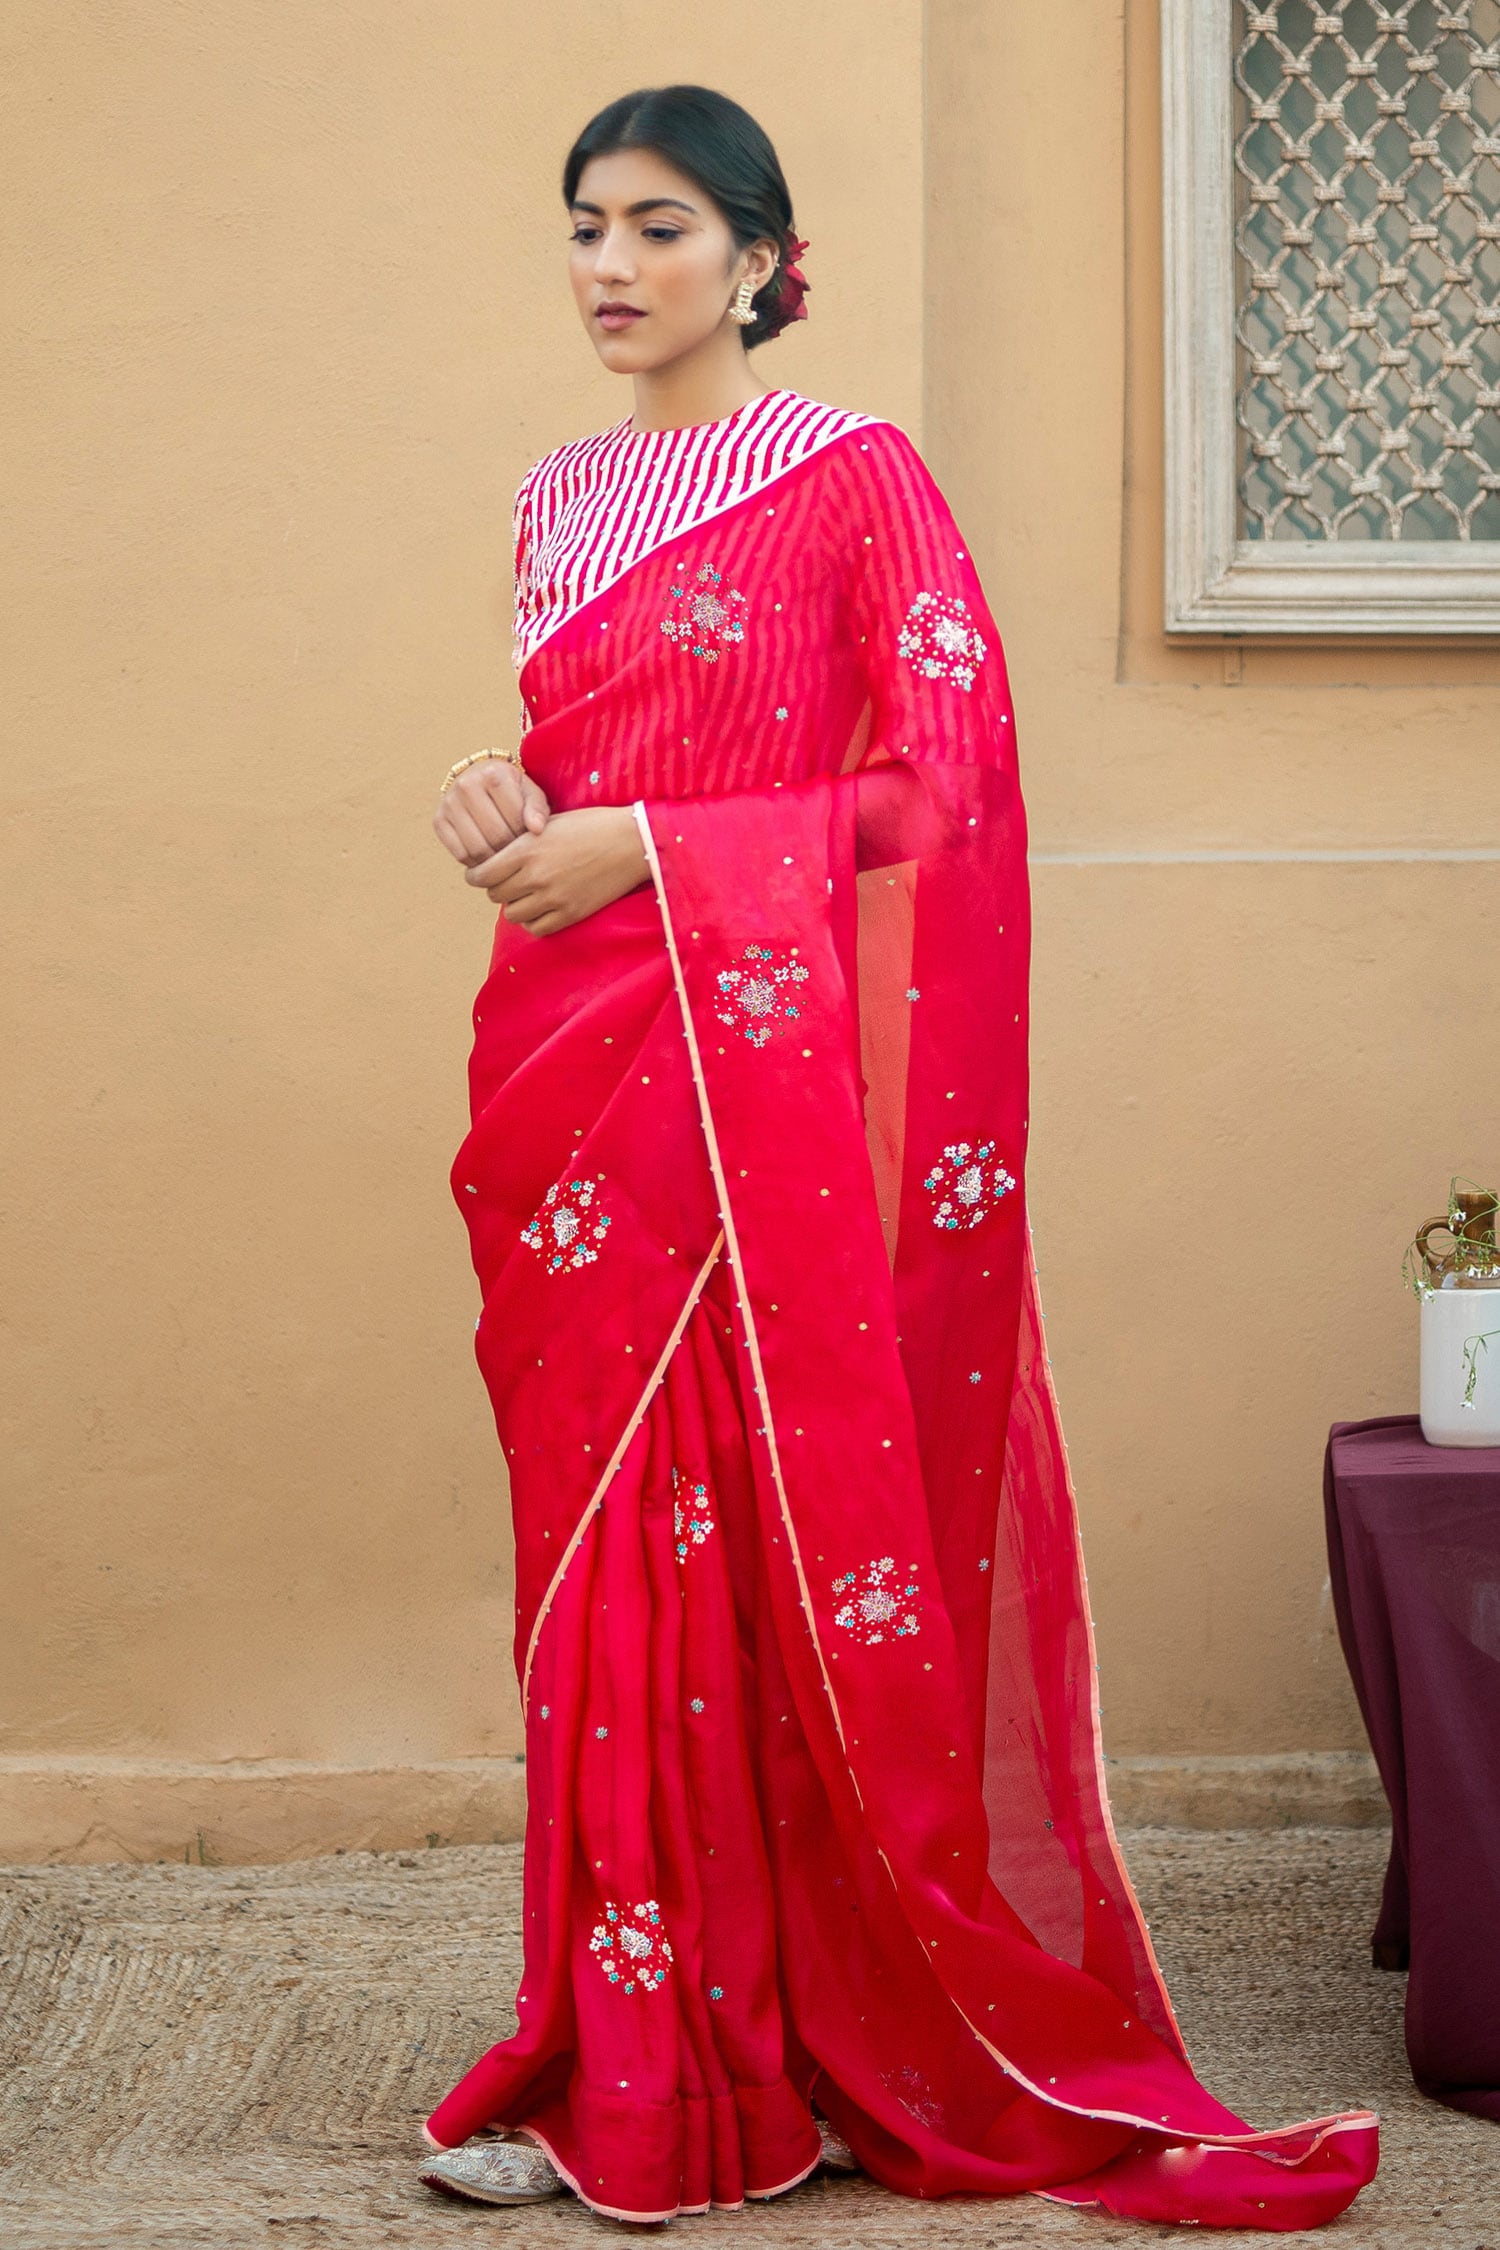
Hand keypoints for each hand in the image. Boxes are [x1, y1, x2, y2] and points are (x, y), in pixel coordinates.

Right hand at [433, 757, 550, 865]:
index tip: (531, 842)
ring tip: (505, 858)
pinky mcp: (438, 820)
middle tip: (519, 855)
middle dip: (511, 852)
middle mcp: (467, 785)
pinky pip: (460, 854)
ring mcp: (449, 802)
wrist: (478, 779)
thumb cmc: (511, 790)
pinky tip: (487, 858)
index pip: (515, 821)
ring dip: (494, 861)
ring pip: (477, 849)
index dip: (526, 839)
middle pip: (496, 836)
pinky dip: (476, 863)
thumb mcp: (530, 793)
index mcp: (494, 774)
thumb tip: (537, 829)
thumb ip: (538, 809)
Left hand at [466, 805, 649, 936]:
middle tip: (506, 882)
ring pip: (513, 914)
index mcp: (526, 849)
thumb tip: (497, 858)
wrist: (632, 842)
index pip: (482, 875)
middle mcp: (535, 876)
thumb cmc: (592, 825)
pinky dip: (533, 921)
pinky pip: (537, 928)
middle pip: (496, 895)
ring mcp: (553, 898)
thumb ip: (522, 842)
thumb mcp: (550, 823)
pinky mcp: (570, 914)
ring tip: (525, 895)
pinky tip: (540, 909)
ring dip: (515, 905)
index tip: (479, 876)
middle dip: (497, 888)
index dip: (476, 877)